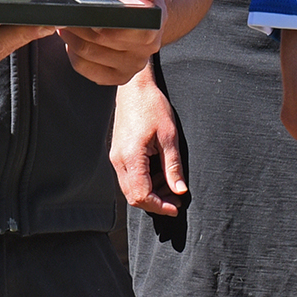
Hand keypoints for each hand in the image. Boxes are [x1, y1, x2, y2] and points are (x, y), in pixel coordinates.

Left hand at [60, 0, 172, 86]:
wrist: (140, 10)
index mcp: (152, 26)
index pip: (119, 30)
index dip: (96, 22)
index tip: (81, 12)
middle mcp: (146, 50)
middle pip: (100, 42)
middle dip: (77, 28)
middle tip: (64, 16)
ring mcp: (133, 66)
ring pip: (90, 57)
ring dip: (72, 41)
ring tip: (65, 26)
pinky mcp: (119, 77)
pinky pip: (88, 71)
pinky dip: (75, 57)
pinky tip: (73, 43)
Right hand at [114, 72, 187, 215]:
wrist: (134, 89)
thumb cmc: (152, 107)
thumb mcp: (169, 136)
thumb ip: (173, 166)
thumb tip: (180, 191)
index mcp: (131, 157)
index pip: (141, 195)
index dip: (159, 206)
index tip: (176, 207)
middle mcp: (118, 160)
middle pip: (133, 196)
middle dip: (156, 203)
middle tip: (176, 200)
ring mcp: (116, 158)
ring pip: (130, 189)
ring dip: (151, 193)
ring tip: (172, 187)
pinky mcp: (118, 154)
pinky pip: (129, 177)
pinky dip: (145, 183)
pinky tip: (160, 175)